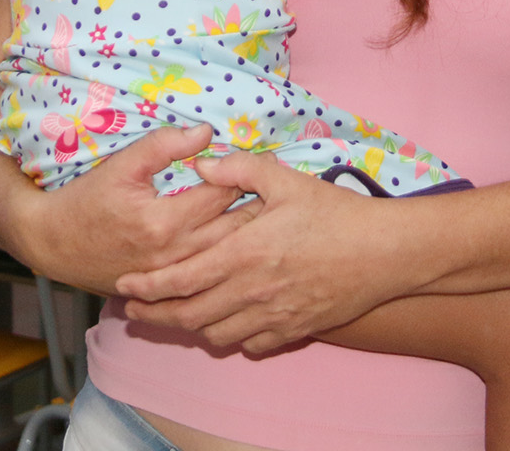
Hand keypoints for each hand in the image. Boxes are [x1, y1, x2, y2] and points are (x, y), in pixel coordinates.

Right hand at [10, 124, 252, 295]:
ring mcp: (173, 278)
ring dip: (252, 236)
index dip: (247, 175)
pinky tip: (247, 247)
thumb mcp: (121, 165)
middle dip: (260, 208)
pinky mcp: (170, 290)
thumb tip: (206, 132)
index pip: (222, 194)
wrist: (55, 245)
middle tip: (282, 190)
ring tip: (274, 217)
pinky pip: (212, 277)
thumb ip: (163, 145)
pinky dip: (233, 261)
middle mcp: (175, 255)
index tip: (267, 163)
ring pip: (228, 257)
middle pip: (235, 231)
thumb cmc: (86, 201)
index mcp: (164, 221)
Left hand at [116, 150, 423, 353]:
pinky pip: (251, 345)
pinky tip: (227, 322)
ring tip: (177, 314)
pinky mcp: (295, 330)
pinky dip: (231, 337)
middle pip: (189, 315)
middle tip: (134, 310)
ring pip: (216, 334)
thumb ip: (239, 168)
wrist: (385, 252)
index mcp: (245, 253)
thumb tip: (201, 163)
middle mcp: (253, 291)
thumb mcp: (285, 179)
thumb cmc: (335, 212)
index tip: (124, 287)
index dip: (147, 286)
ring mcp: (275, 315)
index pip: (181, 278)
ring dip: (191, 326)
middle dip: (155, 315)